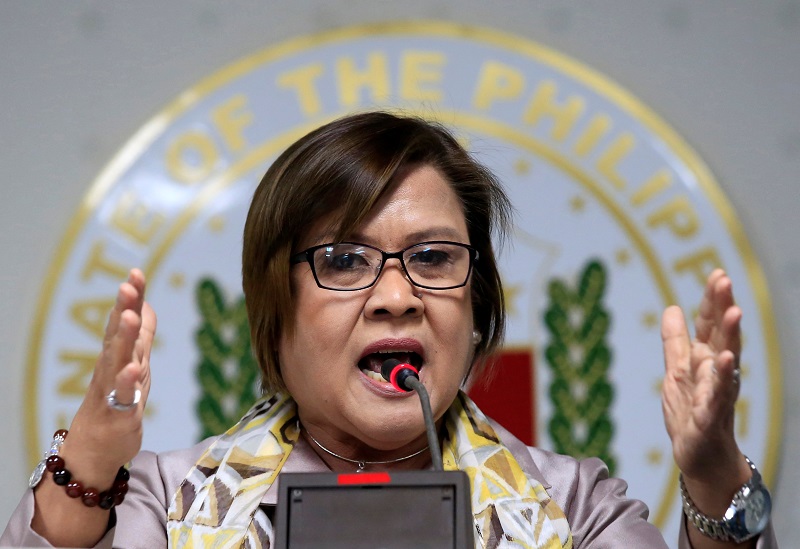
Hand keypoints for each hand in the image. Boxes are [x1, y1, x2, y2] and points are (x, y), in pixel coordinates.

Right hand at [61, 268, 156, 478]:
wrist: (95, 449)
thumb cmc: (116, 402)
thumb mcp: (136, 363)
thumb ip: (141, 335)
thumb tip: (146, 304)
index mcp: (118, 354)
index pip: (124, 319)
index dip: (132, 297)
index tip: (136, 272)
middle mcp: (112, 367)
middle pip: (118, 333)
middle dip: (123, 308)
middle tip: (127, 284)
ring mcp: (113, 390)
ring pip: (118, 360)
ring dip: (123, 338)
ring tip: (129, 316)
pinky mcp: (119, 414)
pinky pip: (123, 396)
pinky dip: (127, 382)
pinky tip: (134, 369)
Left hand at [661, 269, 750, 514]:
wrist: (700, 458)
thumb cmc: (691, 414)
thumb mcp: (676, 372)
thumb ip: (675, 342)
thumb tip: (672, 308)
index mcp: (705, 361)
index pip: (709, 326)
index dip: (712, 301)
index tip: (716, 273)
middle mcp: (716, 373)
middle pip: (721, 335)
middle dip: (723, 307)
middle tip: (724, 279)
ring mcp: (716, 394)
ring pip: (726, 360)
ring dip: (730, 336)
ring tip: (734, 312)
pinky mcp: (711, 416)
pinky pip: (719, 395)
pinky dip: (723, 378)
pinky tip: (727, 361)